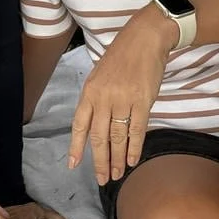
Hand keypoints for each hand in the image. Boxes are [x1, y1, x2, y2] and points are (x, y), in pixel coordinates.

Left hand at [68, 4, 174, 184]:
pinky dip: (134, 148)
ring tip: (116, 174)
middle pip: (98, 137)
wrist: (144, 38)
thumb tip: (94, 125)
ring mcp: (122, 99)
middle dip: (99, 161)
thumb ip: (96, 99)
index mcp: (90, 91)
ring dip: (116, 159)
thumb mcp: (100, 75)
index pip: (79, 125)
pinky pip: (136, 130)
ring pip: (117, 138)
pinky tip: (132, 160)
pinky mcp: (142, 101)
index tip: (73, 165)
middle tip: (102, 179)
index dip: (76, 147)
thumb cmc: (122, 56)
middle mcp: (103, 97)